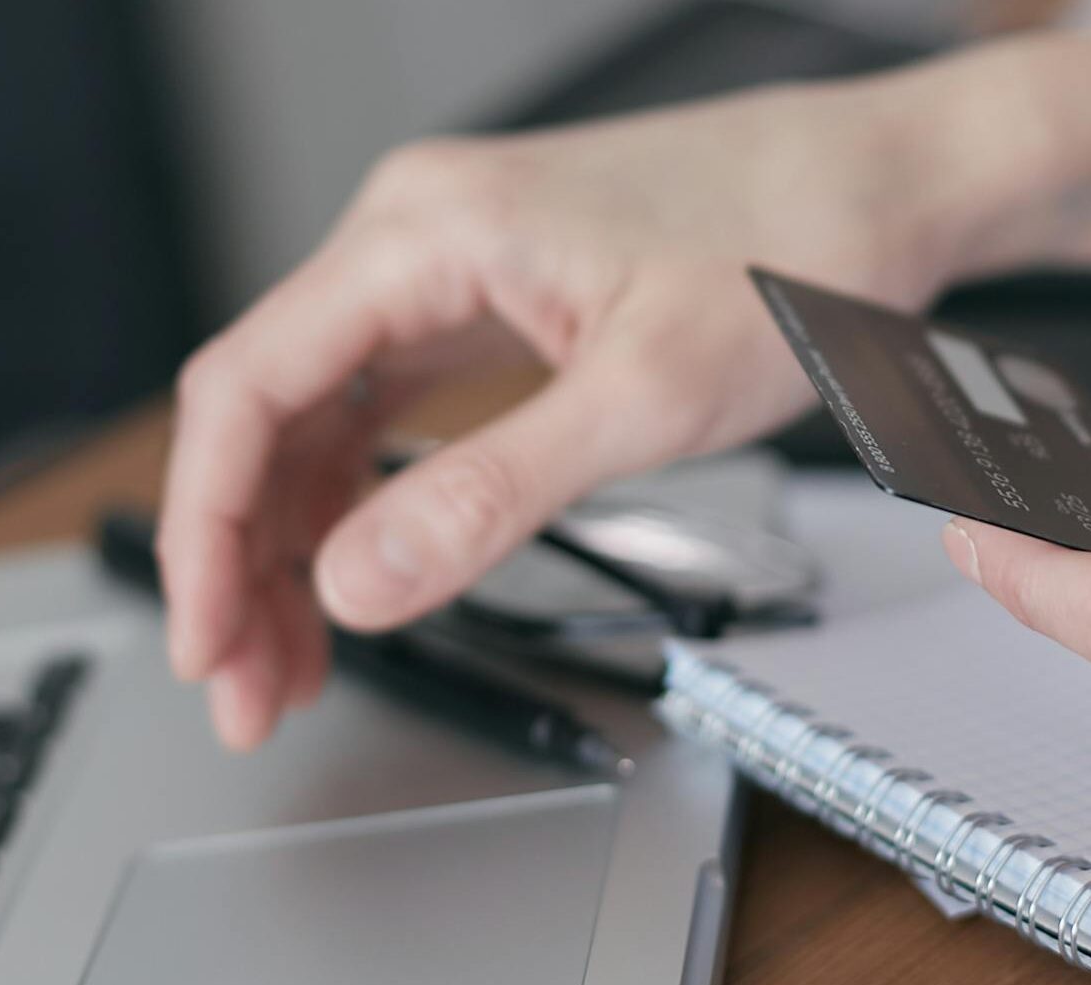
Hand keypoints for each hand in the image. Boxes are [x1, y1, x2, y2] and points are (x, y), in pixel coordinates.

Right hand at [157, 56, 1088, 748]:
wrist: (883, 185)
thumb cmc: (793, 251)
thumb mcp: (643, 399)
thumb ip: (490, 495)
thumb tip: (360, 585)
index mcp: (422, 233)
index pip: (245, 389)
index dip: (207, 533)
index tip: (211, 645)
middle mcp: (412, 236)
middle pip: (268, 412)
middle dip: (245, 562)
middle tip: (251, 692)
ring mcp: (450, 266)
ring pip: (321, 417)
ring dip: (298, 541)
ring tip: (301, 664)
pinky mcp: (492, 299)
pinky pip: (386, 405)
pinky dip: (364, 496)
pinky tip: (366, 570)